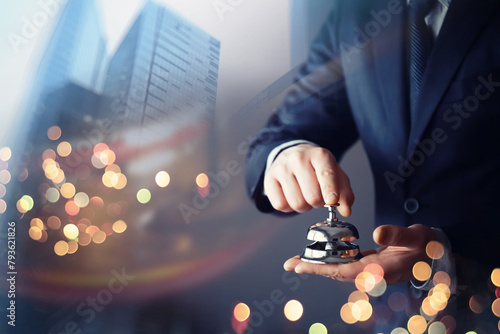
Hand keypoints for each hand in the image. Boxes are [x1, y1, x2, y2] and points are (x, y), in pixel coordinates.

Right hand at [264, 144, 353, 215]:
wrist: (291, 154)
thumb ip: (344, 192)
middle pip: (312, 196)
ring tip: (304, 195)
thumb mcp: (335, 174)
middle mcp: (298, 158)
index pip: (326, 174)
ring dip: (304, 206)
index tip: (332, 201)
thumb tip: (346, 210)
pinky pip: (280, 205)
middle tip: (317, 196)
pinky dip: (288, 207)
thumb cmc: (316, 167)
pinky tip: (291, 196)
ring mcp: (281, 168)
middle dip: (318, 203)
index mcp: (319, 155)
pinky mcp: (269, 178)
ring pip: (297, 203)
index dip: (330, 190)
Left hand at [284, 224, 435, 284]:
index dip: (322, 269)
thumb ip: (397, 234)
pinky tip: (320, 255)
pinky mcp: (370, 265)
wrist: (436, 255)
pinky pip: (345, 263)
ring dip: (318, 265)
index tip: (302, 266)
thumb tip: (377, 232)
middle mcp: (371, 274)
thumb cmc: (426, 246)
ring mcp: (370, 271)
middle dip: (313, 268)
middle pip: (335, 273)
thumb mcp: (415, 237)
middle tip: (290, 264)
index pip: (344, 271)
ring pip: (338, 269)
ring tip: (298, 260)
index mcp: (380, 271)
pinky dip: (331, 260)